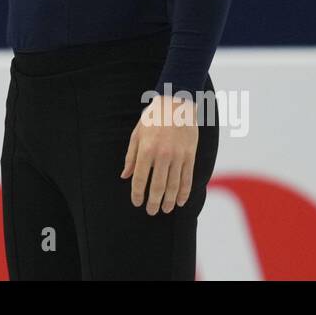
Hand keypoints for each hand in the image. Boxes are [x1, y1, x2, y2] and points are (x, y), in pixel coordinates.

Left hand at [120, 94, 198, 214]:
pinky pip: (188, 178)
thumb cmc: (153, 118)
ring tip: (166, 210)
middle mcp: (162, 155)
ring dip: (170, 200)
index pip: (141, 179)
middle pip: (158, 186)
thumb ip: (131, 157)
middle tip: (151, 211)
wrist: (177, 103)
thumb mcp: (137, 134)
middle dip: (154, 202)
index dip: (138, 194)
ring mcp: (178, 156)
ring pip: (174, 185)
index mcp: (146, 150)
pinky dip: (185, 192)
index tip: (137, 203)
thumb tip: (125, 176)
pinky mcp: (190, 155)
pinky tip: (181, 201)